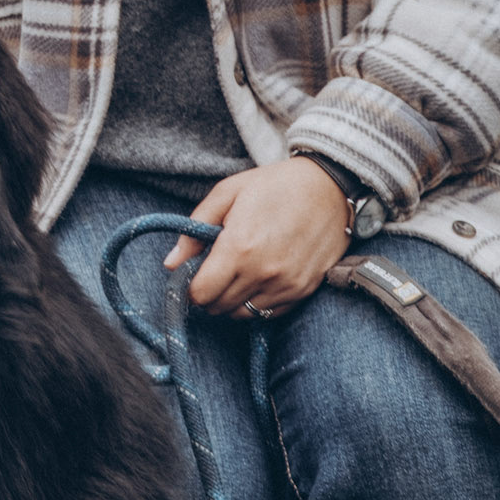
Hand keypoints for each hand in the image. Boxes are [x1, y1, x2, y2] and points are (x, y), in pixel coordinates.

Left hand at [164, 157, 352, 318]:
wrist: (329, 187)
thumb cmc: (274, 185)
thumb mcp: (227, 193)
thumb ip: (194, 229)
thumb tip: (170, 263)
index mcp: (239, 247)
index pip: (201, 294)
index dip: (191, 287)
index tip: (194, 275)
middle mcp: (262, 272)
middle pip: (219, 307)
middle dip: (209, 294)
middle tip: (214, 273)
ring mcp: (286, 284)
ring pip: (243, 314)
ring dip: (232, 301)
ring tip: (236, 275)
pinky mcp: (303, 290)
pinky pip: (269, 313)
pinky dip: (257, 303)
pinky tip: (258, 279)